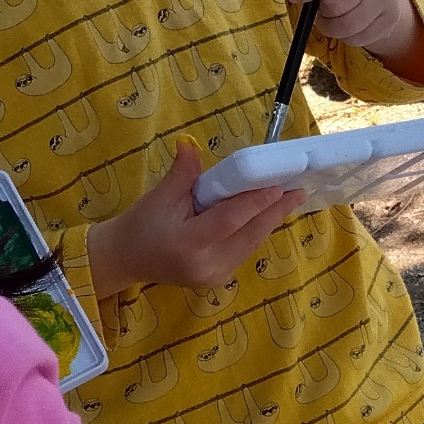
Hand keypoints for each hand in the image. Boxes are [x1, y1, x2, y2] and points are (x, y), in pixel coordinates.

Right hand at [87, 142, 301, 298]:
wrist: (125, 259)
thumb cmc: (140, 224)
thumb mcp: (159, 196)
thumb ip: (182, 173)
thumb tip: (192, 144)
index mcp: (189, 244)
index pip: (231, 220)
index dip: (256, 201)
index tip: (279, 186)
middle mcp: (207, 264)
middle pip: (250, 234)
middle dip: (275, 211)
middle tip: (299, 190)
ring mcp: (215, 276)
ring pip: (251, 243)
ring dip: (270, 220)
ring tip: (291, 198)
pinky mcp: (218, 279)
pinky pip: (244, 250)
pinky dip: (256, 231)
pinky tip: (268, 214)